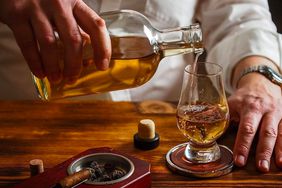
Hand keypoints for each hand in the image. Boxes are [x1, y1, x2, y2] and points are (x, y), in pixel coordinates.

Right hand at [0, 0, 110, 82]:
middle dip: (74, 64)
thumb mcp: (64, 5)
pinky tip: (40, 72)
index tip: (102, 65)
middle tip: (72, 77)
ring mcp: (37, 7)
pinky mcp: (16, 13)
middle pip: (73, 40)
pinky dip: (35, 62)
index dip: (102, 48)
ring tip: (55, 78)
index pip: (96, 26)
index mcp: (74, 1)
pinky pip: (28, 44)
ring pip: (50, 44)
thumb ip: (75, 23)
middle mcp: (58, 3)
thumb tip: (87, 49)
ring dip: (54, 67)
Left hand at [229, 57, 281, 171]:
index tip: (238, 160)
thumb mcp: (231, 104)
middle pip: (266, 133)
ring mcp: (278, 114)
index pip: (246, 128)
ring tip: (277, 166)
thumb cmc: (243, 97)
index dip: (242, 145)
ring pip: (280, 133)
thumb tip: (207, 133)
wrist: (262, 83)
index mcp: (249, 107)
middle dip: (263, 151)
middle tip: (260, 168)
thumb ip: (223, 118)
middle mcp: (266, 111)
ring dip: (278, 151)